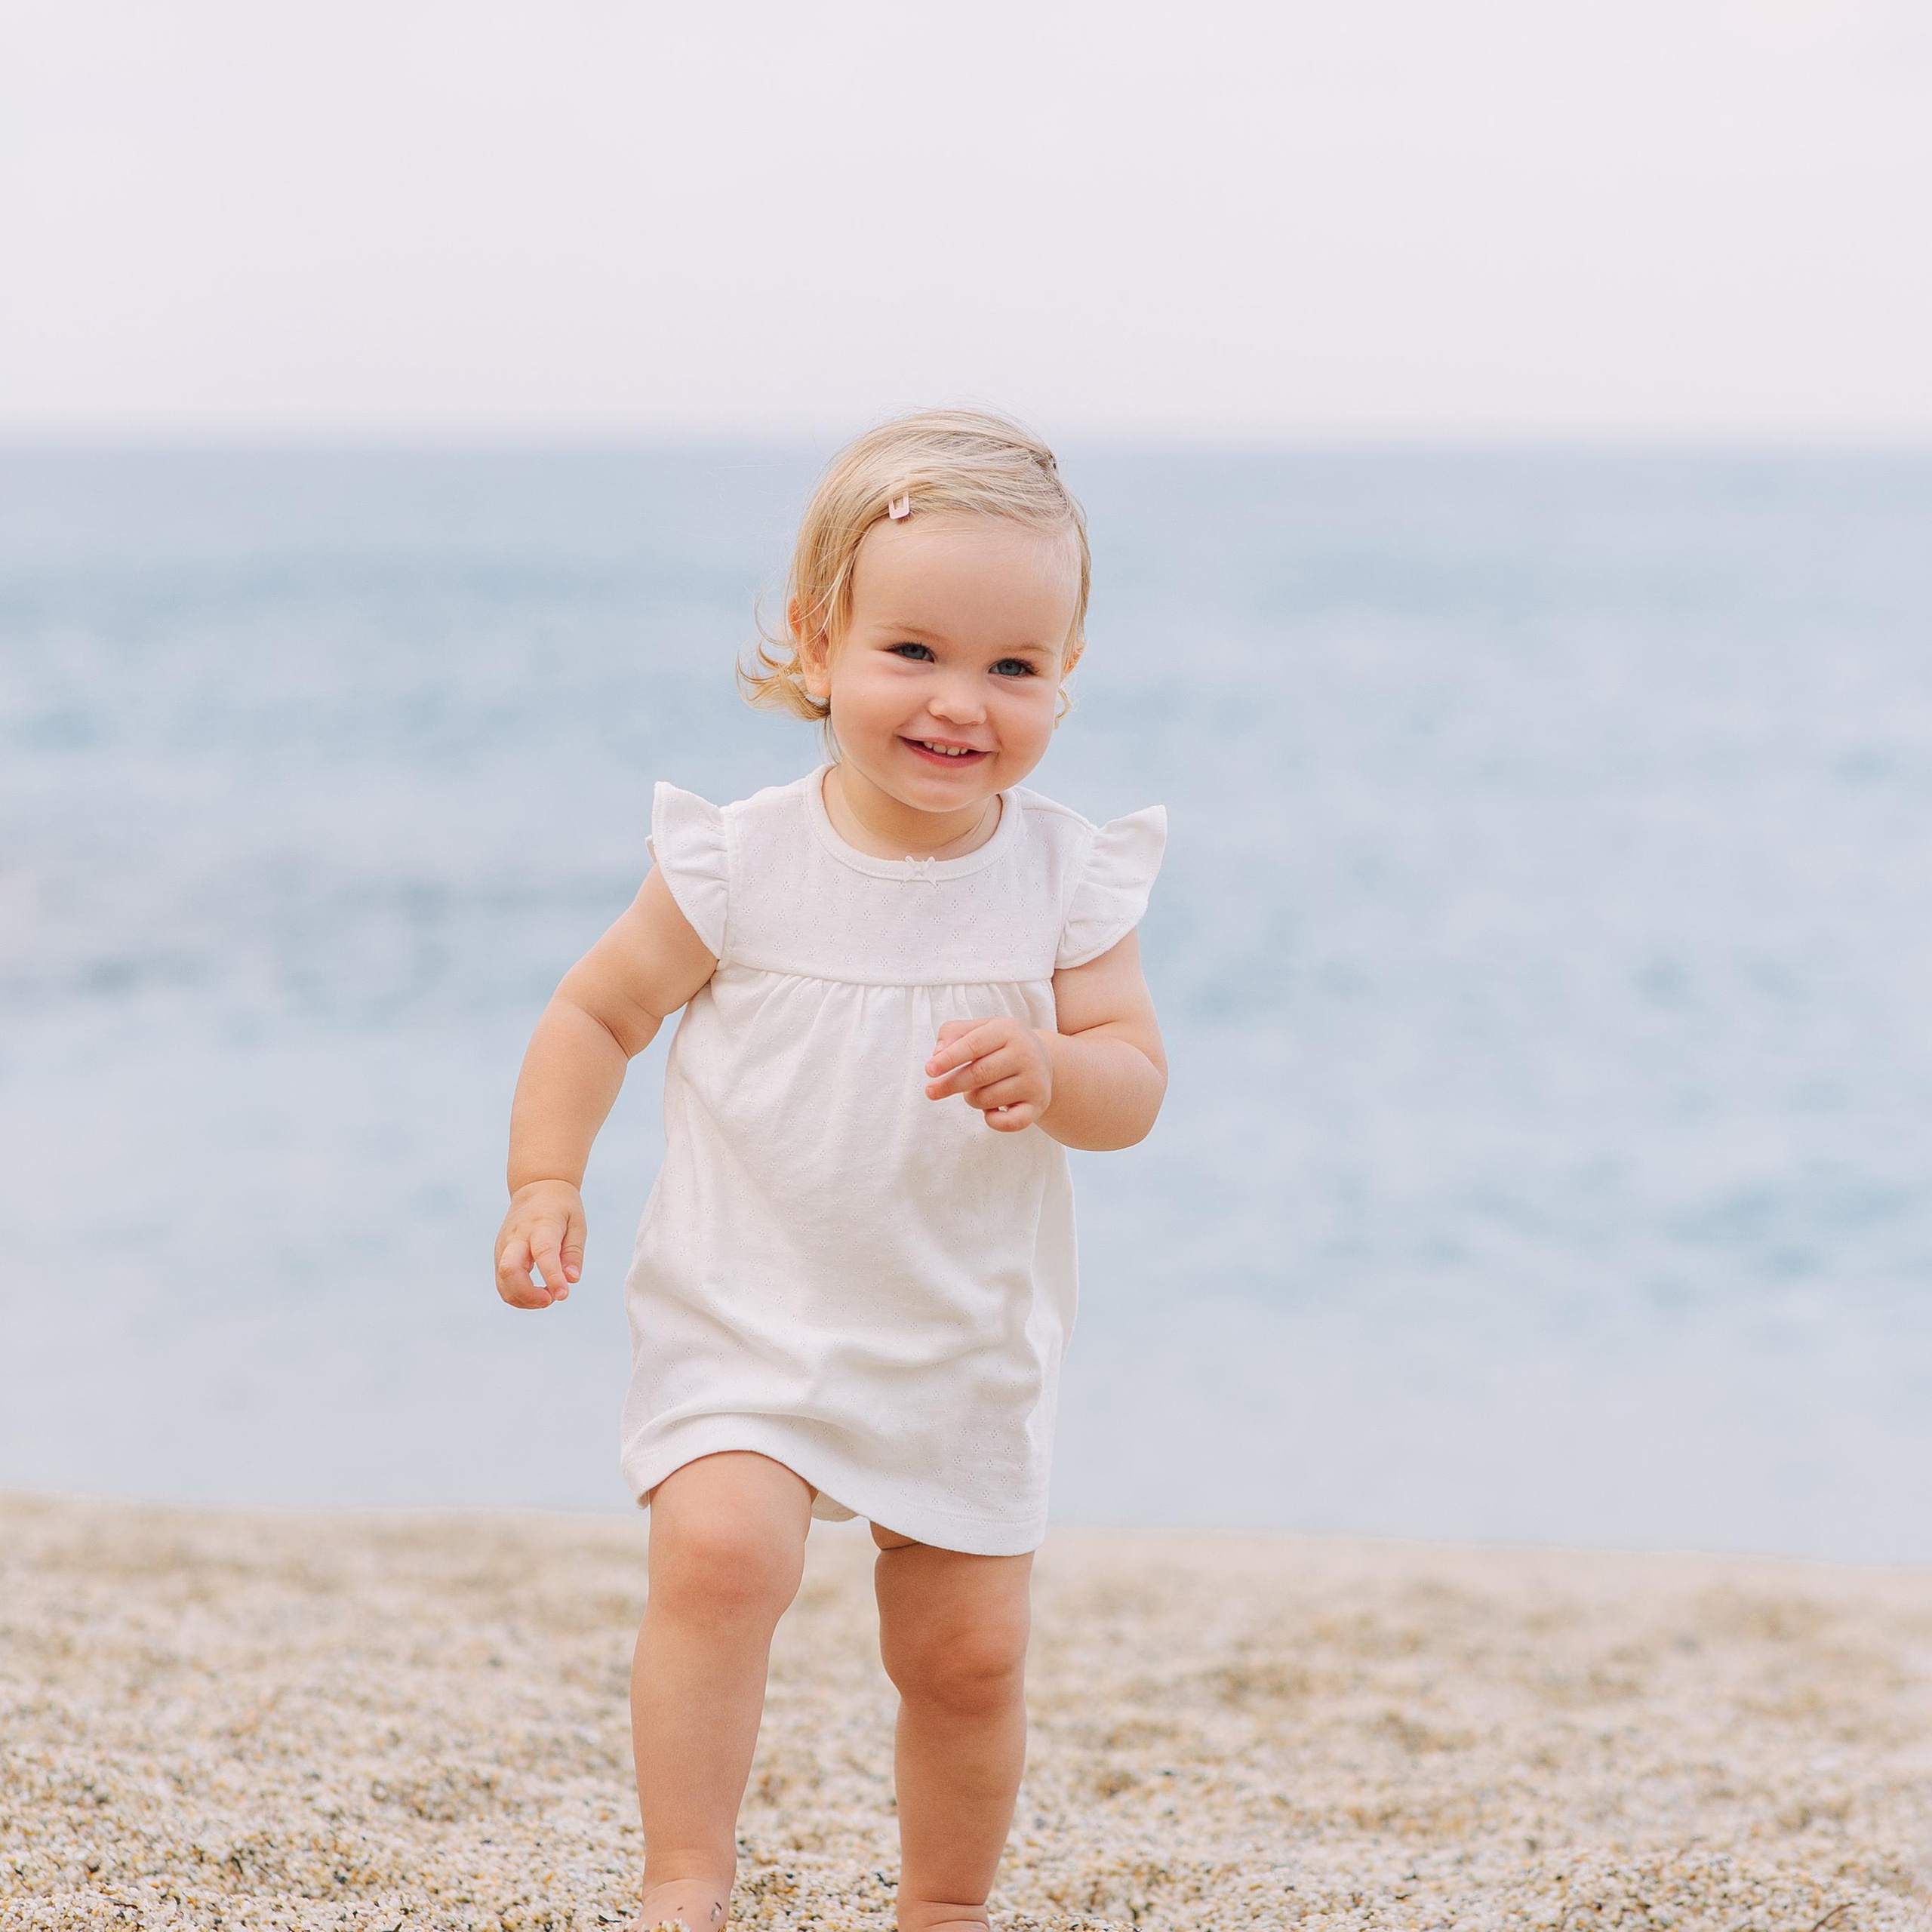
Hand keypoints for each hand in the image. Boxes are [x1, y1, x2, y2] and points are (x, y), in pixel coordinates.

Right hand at [495, 1179, 584, 1308]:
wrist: (536, 1188)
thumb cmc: (561, 1207)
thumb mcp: (577, 1224)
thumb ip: (574, 1253)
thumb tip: (571, 1280)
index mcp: (541, 1225)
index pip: (544, 1253)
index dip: (553, 1277)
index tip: (563, 1295)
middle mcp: (517, 1236)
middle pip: (509, 1270)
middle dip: (527, 1294)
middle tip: (550, 1299)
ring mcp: (504, 1246)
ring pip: (502, 1281)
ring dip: (523, 1299)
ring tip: (547, 1297)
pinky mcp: (499, 1255)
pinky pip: (503, 1283)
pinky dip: (518, 1296)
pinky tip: (535, 1295)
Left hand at [924, 1016, 1052, 1132]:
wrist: (1044, 1061)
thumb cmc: (1001, 1045)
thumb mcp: (980, 1029)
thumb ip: (954, 1033)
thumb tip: (937, 1054)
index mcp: (1008, 1030)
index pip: (974, 1045)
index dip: (949, 1059)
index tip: (929, 1070)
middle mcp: (1025, 1054)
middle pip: (978, 1074)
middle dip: (950, 1085)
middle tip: (931, 1092)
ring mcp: (1034, 1081)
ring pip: (987, 1098)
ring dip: (972, 1098)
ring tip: (978, 1090)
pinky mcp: (1038, 1104)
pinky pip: (1009, 1122)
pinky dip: (993, 1122)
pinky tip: (990, 1113)